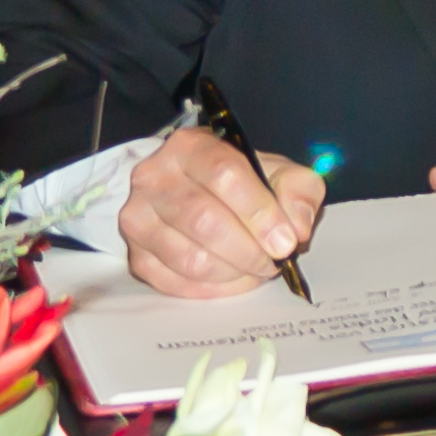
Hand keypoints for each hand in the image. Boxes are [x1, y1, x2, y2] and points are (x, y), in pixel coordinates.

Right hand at [120, 129, 327, 299]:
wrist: (194, 192)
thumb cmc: (239, 183)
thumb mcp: (277, 173)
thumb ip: (299, 190)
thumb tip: (298, 228)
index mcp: (191, 146)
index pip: (224, 175)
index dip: (259, 212)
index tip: (285, 241)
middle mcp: (154, 177)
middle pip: (204, 220)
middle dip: (248, 249)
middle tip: (273, 262)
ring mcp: (138, 217)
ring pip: (189, 258)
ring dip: (233, 272)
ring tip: (255, 269)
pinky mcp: (136, 254)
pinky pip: (175, 283)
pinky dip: (212, 290)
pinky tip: (232, 280)